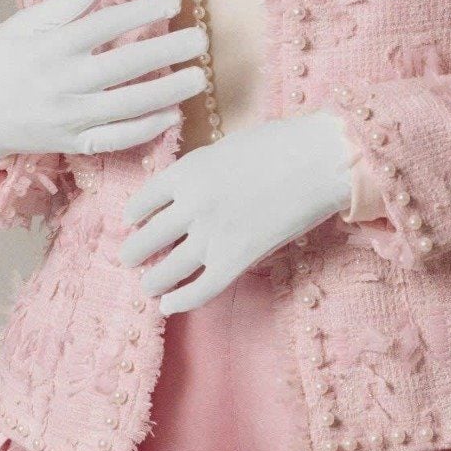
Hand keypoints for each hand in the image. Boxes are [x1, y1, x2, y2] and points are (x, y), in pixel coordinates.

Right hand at [0, 0, 208, 163]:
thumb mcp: (22, 24)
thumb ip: (66, 4)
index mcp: (50, 47)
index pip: (105, 25)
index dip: (142, 11)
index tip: (174, 1)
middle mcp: (61, 82)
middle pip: (123, 65)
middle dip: (165, 51)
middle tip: (201, 39)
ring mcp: (67, 116)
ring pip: (126, 105)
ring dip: (166, 92)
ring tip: (198, 78)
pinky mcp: (71, 143)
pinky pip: (114, 139)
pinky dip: (144, 130)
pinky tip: (171, 115)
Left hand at [116, 111, 355, 313]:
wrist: (319, 160)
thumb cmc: (281, 144)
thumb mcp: (226, 147)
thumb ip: (202, 171)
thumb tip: (193, 189)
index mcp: (185, 172)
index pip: (142, 202)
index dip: (134, 217)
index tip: (132, 224)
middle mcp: (189, 206)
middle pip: (146, 239)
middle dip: (134, 252)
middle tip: (131, 259)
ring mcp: (211, 236)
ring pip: (166, 270)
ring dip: (152, 281)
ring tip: (148, 286)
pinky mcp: (236, 260)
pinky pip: (199, 290)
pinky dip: (179, 302)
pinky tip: (168, 306)